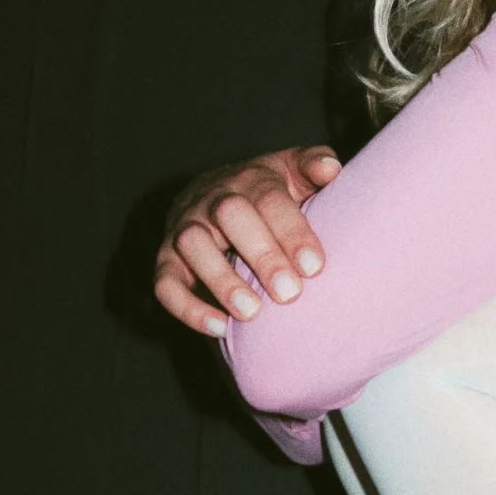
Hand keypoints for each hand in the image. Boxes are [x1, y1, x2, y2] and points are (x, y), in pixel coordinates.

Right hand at [153, 143, 339, 334]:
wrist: (213, 194)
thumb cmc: (266, 192)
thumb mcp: (292, 172)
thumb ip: (314, 166)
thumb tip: (330, 169)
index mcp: (251, 179)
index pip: (270, 199)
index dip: (292, 231)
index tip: (314, 267)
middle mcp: (213, 199)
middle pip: (231, 215)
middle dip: (261, 255)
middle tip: (289, 294)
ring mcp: (185, 227)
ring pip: (192, 244)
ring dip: (221, 280)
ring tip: (251, 313)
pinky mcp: (167, 259)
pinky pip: (165, 282)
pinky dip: (187, 307)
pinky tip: (219, 328)